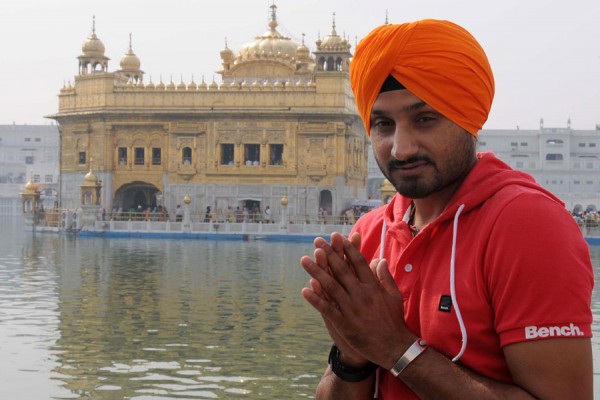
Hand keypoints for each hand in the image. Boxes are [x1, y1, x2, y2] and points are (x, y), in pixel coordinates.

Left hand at [301, 233, 413, 368]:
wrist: (394, 348)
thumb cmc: (394, 321)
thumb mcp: (395, 296)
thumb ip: (385, 277)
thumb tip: (379, 259)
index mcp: (373, 287)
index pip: (358, 263)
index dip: (347, 248)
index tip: (338, 237)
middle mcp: (361, 295)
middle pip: (342, 270)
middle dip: (328, 254)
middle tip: (317, 241)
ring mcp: (352, 309)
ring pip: (331, 286)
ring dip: (316, 272)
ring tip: (304, 259)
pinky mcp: (344, 324)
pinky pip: (327, 309)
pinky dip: (316, 299)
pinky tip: (305, 289)